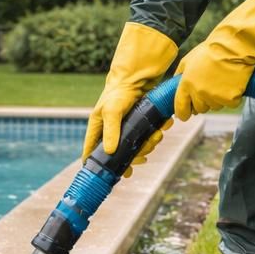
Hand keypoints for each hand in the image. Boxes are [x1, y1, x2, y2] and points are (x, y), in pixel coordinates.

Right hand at [83, 22, 178, 162]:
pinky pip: (147, 138)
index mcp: (97, 130)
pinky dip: (156, 136)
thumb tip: (110, 152)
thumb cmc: (119, 92)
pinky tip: (162, 129)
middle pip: (119, 156)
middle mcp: (110, 132)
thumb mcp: (112, 110)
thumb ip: (111, 131)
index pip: (91, 153)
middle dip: (134, 157)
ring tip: (157, 136)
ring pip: (136, 148)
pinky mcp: (140, 126)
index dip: (99, 167)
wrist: (139, 77)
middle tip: (144, 156)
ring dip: (149, 146)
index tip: (109, 176)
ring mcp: (126, 130)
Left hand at [174, 0, 254, 120]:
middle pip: (199, 109)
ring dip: (217, 98)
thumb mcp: (188, 59)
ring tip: (222, 81)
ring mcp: (214, 97)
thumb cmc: (211, 50)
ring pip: (214, 107)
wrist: (233, 48)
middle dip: (203, 101)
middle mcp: (199, 93)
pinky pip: (229, 104)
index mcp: (186, 84)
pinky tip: (232, 83)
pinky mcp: (230, 99)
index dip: (183, 113)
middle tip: (210, 87)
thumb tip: (175, 82)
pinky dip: (232, 97)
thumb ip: (180, 73)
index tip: (185, 115)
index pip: (180, 108)